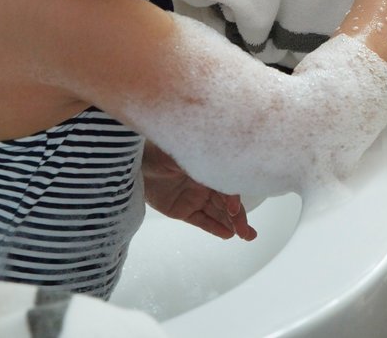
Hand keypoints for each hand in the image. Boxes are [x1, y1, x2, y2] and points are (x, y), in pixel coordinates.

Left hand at [142, 142, 256, 240]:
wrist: (137, 163)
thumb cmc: (160, 151)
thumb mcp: (182, 152)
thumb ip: (200, 161)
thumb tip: (218, 166)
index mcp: (208, 168)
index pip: (226, 185)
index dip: (233, 198)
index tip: (234, 208)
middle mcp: (205, 184)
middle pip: (226, 203)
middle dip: (238, 217)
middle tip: (249, 232)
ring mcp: (195, 198)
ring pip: (217, 214)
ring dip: (231, 224)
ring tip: (246, 236)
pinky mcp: (183, 211)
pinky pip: (201, 221)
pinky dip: (214, 227)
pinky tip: (227, 235)